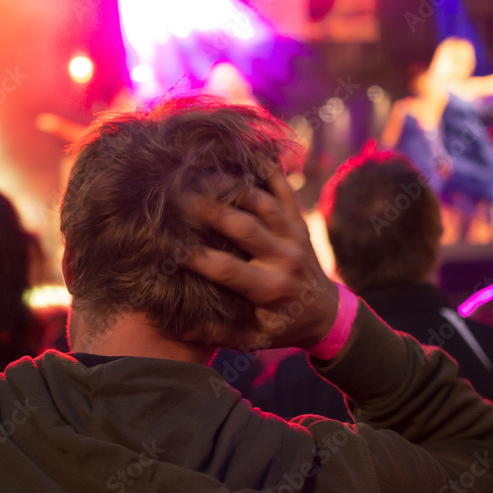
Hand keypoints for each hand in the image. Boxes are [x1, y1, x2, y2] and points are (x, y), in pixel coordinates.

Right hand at [183, 168, 338, 350]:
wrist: (326, 313)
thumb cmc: (280, 328)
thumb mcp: (251, 340)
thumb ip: (214, 334)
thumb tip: (173, 328)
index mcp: (269, 289)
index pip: (225, 269)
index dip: (195, 257)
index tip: (166, 246)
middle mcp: (284, 258)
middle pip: (244, 227)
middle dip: (210, 210)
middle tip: (176, 195)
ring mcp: (294, 235)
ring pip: (263, 203)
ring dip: (232, 187)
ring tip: (201, 174)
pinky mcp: (299, 221)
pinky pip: (285, 190)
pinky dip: (267, 169)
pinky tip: (244, 153)